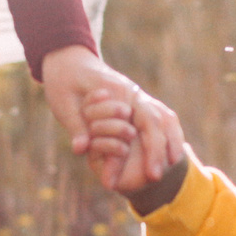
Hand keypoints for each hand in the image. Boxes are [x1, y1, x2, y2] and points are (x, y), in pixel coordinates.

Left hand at [42, 47, 178, 185]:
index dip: (136, 151)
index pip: (133, 124)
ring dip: (171, 139)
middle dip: (158, 150)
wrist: (68, 58)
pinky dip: (168, 131)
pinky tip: (170, 150)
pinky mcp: (136, 100)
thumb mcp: (63, 103)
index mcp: (116, 91)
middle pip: (154, 121)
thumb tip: (81, 149)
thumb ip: (76, 126)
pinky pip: (159, 115)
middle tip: (156, 177)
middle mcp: (131, 93)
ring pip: (163, 116)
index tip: (137, 176)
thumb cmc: (64, 80)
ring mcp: (136, 95)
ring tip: (173, 164)